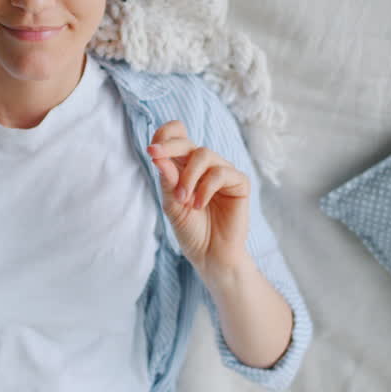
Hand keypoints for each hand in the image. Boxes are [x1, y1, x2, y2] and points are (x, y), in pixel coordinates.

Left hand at [147, 120, 251, 274]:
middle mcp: (204, 166)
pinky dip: (205, 188)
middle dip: (170, 147)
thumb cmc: (191, 231)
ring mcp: (223, 172)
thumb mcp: (172, 204)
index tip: (151, 149)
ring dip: (188, 176)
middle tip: (154, 156)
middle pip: (188, 143)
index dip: (165, 135)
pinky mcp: (239, 183)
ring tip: (183, 200)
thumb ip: (167, 180)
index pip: (178, 137)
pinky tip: (199, 205)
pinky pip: (221, 173)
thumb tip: (157, 155)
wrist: (210, 255)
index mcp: (185, 167)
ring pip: (204, 154)